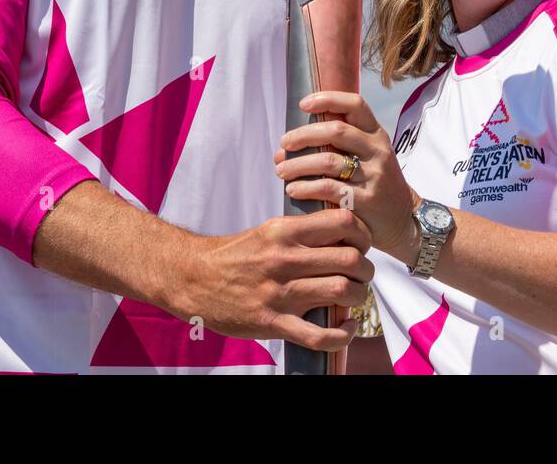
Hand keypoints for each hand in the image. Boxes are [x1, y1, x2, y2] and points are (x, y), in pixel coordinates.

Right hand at [175, 208, 373, 351]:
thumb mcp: (268, 230)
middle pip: (350, 259)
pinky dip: (342, 334)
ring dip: (358, 296)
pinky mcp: (272, 323)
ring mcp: (279, 292)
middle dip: (365, 269)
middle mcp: (285, 259)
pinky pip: (319, 335)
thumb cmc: (233, 254)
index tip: (362, 244)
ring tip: (353, 297)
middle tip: (361, 274)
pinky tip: (346, 326)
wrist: (192, 278)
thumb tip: (342, 228)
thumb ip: (302, 231)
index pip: (343, 222)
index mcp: (284, 231)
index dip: (363, 234)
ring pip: (341, 291)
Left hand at [275, 91, 420, 263]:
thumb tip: (289, 143)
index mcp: (377, 135)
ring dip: (298, 164)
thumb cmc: (374, 185)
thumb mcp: (369, 157)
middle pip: (336, 130)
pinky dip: (306, 188)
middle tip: (284, 144)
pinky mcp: (366, 200)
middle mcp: (378, 151)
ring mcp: (374, 175)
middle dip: (303, 135)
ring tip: (281, 170)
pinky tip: (293, 189)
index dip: (328, 99)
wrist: (401, 222)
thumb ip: (340, 145)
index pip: (355, 105)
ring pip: (328, 160)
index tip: (303, 104)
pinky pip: (329, 188)